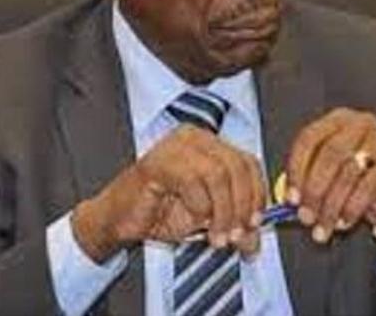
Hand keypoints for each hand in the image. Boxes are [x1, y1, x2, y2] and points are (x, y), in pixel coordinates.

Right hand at [72, 124, 266, 261]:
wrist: (118, 221)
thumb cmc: (159, 213)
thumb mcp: (207, 220)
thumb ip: (232, 222)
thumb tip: (256, 237)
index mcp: (209, 145)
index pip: (247, 162)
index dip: (257, 194)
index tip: (257, 223)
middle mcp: (195, 138)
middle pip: (237, 166)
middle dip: (242, 206)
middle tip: (238, 236)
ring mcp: (176, 146)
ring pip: (219, 173)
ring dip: (223, 212)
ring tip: (217, 237)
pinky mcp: (159, 160)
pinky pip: (193, 181)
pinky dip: (199, 206)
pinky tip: (193, 219)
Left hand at [285, 108, 375, 252]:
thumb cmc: (356, 179)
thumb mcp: (329, 172)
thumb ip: (309, 177)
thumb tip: (291, 198)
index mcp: (337, 120)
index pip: (309, 138)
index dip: (296, 169)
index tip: (290, 197)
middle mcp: (359, 125)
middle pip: (328, 155)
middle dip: (313, 190)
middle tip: (305, 216)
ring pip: (347, 175)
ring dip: (330, 206)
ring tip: (323, 225)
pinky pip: (366, 189)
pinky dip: (351, 209)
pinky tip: (343, 222)